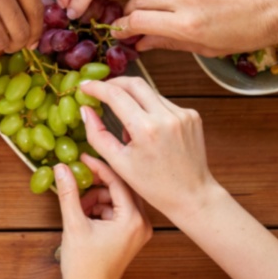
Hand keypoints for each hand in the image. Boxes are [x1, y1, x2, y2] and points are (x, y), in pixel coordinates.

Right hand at [57, 155, 151, 278]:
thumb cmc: (83, 266)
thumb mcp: (74, 224)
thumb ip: (69, 193)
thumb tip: (62, 168)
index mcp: (133, 220)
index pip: (119, 182)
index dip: (99, 168)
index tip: (83, 158)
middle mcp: (142, 224)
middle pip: (121, 189)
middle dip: (98, 185)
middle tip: (79, 179)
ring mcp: (139, 231)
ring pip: (118, 200)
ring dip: (97, 199)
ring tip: (79, 208)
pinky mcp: (132, 236)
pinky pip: (118, 212)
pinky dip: (102, 209)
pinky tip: (86, 216)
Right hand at [79, 78, 216, 219]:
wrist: (192, 195)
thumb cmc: (154, 186)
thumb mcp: (119, 164)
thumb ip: (98, 135)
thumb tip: (86, 110)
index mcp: (146, 129)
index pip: (116, 95)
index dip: (97, 87)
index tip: (85, 86)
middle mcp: (167, 116)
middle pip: (135, 83)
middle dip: (115, 83)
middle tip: (101, 91)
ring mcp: (183, 114)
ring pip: (150, 93)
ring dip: (134, 99)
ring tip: (128, 124)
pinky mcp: (192, 115)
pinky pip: (164, 103)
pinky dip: (151, 110)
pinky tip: (149, 131)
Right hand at [113, 0, 277, 56]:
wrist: (275, 6)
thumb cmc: (246, 33)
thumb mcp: (206, 47)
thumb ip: (169, 42)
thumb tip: (142, 43)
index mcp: (187, 25)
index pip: (139, 20)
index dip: (124, 27)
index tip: (119, 30)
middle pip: (140, 0)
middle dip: (133, 11)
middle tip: (137, 20)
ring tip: (162, 7)